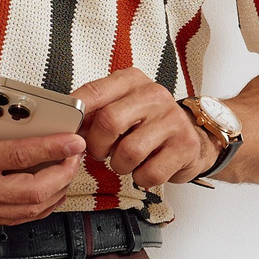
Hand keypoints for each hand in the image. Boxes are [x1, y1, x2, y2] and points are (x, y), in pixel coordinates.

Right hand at [0, 82, 88, 225]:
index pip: (18, 158)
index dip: (52, 149)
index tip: (74, 141)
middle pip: (31, 193)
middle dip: (61, 175)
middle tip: (74, 156)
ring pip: (26, 211)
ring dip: (53, 194)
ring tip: (66, 171)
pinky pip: (14, 218)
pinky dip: (37, 206)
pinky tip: (47, 191)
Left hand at [71, 67, 214, 188]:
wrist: (192, 137)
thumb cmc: (148, 125)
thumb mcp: (122, 108)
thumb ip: (94, 113)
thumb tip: (65, 126)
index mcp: (133, 81)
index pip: (95, 91)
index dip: (75, 113)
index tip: (67, 128)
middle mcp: (154, 95)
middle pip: (109, 121)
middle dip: (98, 146)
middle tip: (101, 152)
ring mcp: (172, 120)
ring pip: (129, 152)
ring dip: (120, 165)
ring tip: (126, 160)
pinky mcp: (185, 146)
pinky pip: (149, 173)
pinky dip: (141, 177)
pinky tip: (146, 167)